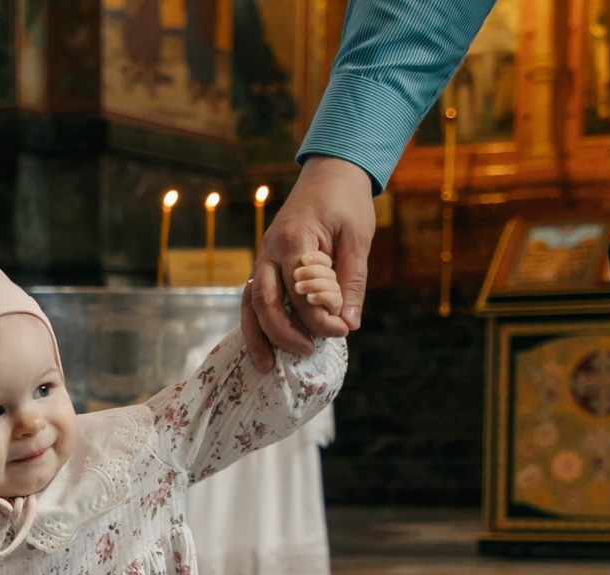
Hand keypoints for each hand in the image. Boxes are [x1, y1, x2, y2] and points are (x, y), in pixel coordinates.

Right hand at [241, 155, 373, 370]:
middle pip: (265, 302)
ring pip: (251, 304)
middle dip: (283, 334)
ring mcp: (263, 257)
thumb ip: (352, 281)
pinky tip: (266, 346)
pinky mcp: (265, 264)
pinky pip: (254, 298)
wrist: (329, 172)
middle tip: (307, 353)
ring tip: (267, 367)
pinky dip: (257, 324)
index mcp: (294, 241)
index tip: (343, 331)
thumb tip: (349, 323)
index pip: (301, 292)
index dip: (321, 318)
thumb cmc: (346, 202)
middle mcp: (270, 250)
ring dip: (258, 336)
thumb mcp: (358, 238)